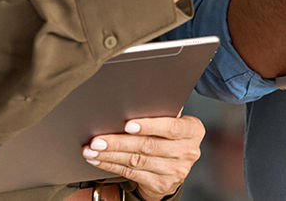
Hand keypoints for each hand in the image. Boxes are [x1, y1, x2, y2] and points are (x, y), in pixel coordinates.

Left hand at [82, 115, 204, 200]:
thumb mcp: (172, 122)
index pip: (172, 127)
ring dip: (110, 155)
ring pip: (137, 161)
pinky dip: (112, 165)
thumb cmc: (169, 135)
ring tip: (92, 149)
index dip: (149, 125)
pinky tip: (99, 160)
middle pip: (149, 146)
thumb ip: (162, 112)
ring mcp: (176, 171)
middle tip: (98, 140)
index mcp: (193, 130)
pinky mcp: (161, 184)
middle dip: (119, 142)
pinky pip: (132, 173)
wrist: (175, 167)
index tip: (127, 124)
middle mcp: (188, 151)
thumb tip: (136, 101)